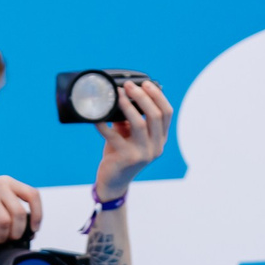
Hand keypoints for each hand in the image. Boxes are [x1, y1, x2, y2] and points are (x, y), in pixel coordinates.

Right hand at [0, 177, 43, 242]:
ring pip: (5, 222)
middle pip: (20, 214)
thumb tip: (29, 229)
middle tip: (8, 239)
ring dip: (0, 236)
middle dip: (16, 232)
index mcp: (8, 181)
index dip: (38, 214)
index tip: (34, 229)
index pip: (33, 195)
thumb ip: (9, 205)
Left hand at [95, 79, 173, 196]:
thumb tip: (124, 94)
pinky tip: (97, 116)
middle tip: (128, 86)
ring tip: (117, 95)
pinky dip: (104, 124)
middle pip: (155, 116)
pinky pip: (113, 136)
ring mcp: (143, 154)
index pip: (167, 113)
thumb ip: (131, 118)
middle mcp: (156, 146)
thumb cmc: (121, 153)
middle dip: (142, 96)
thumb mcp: (130, 134)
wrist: (114, 181)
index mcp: (160, 139)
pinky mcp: (127, 158)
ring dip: (127, 106)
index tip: (145, 83)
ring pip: (140, 124)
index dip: (157, 95)